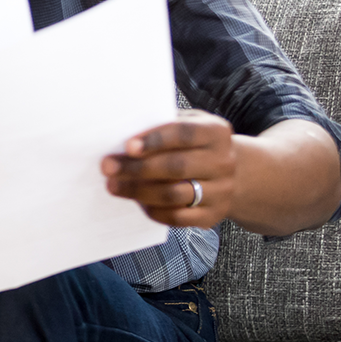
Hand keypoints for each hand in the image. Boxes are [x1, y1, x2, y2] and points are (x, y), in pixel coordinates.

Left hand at [102, 109, 235, 227]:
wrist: (233, 173)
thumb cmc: (194, 144)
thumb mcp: (187, 124)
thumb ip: (161, 125)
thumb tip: (122, 132)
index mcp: (216, 132)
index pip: (184, 134)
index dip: (154, 140)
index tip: (128, 146)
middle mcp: (223, 162)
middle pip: (177, 167)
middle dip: (138, 168)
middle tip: (108, 167)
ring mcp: (221, 191)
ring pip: (175, 194)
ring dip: (139, 191)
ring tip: (114, 185)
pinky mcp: (213, 215)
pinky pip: (179, 217)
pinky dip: (153, 210)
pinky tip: (136, 201)